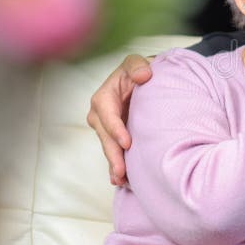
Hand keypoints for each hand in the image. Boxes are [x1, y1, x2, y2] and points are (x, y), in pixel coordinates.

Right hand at [86, 53, 152, 184]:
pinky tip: (121, 181)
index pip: (108, 115)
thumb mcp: (136, 63)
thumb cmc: (139, 71)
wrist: (144, 80)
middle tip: (122, 171)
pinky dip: (117, 167)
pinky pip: (113, 152)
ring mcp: (105, 128)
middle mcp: (100, 114)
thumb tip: (143, 75)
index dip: (116, 129)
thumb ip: (137, 66)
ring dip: (114, 164)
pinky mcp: (113, 136)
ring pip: (108, 148)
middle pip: (105, 137)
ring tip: (121, 180)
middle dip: (113, 154)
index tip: (127, 142)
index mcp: (104, 97)